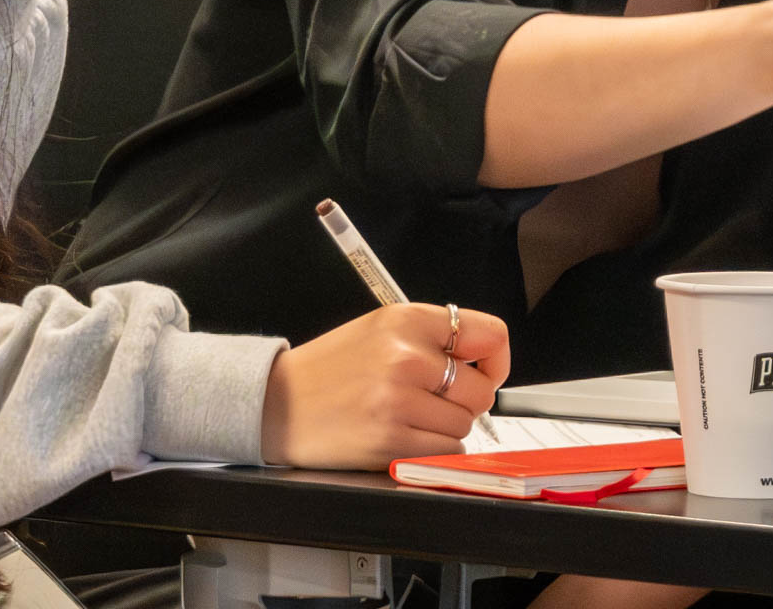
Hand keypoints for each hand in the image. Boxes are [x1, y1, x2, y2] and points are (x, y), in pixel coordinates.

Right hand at [259, 303, 509, 469]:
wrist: (276, 404)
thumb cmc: (328, 369)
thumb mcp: (378, 330)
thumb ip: (430, 337)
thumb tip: (484, 358)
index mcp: (404, 320)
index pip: (489, 334)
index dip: (496, 358)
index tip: (485, 369)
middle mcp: (405, 356)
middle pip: (482, 389)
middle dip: (464, 400)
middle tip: (431, 400)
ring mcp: (399, 400)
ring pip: (464, 424)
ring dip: (443, 428)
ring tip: (405, 416)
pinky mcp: (392, 440)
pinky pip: (445, 452)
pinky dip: (430, 451)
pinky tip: (399, 435)